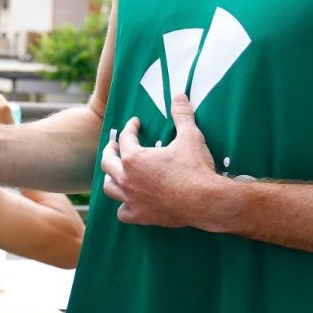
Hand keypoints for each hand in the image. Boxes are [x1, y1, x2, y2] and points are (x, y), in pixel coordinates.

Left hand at [99, 95, 222, 227]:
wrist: (206, 201)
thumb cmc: (196, 169)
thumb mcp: (190, 137)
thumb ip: (182, 115)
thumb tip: (179, 96)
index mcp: (134, 158)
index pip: (124, 138)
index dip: (130, 128)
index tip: (135, 124)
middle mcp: (127, 179)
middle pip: (107, 163)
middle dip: (110, 151)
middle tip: (115, 146)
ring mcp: (132, 199)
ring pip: (109, 188)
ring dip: (112, 178)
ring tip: (116, 173)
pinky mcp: (141, 216)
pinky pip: (123, 213)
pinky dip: (123, 207)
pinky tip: (129, 202)